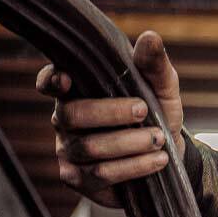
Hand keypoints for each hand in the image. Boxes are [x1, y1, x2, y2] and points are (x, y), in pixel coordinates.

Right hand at [35, 31, 184, 207]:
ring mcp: (68, 151)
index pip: (50, 82)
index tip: (66, 80)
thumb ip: (154, 65)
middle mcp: (66, 120)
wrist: (168, 154)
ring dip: (129, 143)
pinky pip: (100, 174)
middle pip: (73, 115)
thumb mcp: (162, 87)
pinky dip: (133, 166)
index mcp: (78, 91)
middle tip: (143, 111)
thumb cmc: (157, 113)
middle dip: (111, 112)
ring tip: (158, 139)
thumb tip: (150, 37)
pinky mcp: (78, 179)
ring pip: (90, 147)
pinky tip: (157, 160)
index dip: (51, 81)